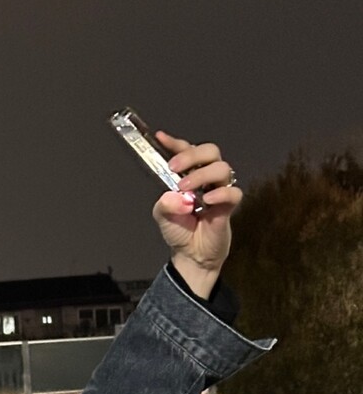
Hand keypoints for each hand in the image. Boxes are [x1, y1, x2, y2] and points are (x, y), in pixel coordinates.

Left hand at [152, 132, 241, 298]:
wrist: (191, 256)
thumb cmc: (179, 231)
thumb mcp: (163, 216)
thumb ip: (164, 204)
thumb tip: (175, 195)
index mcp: (189, 174)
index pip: (186, 150)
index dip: (174, 143)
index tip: (160, 138)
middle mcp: (206, 178)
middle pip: (210, 151)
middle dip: (192, 154)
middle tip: (175, 167)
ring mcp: (219, 190)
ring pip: (222, 168)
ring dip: (202, 174)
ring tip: (186, 189)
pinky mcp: (229, 206)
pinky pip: (233, 193)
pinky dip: (220, 194)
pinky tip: (206, 201)